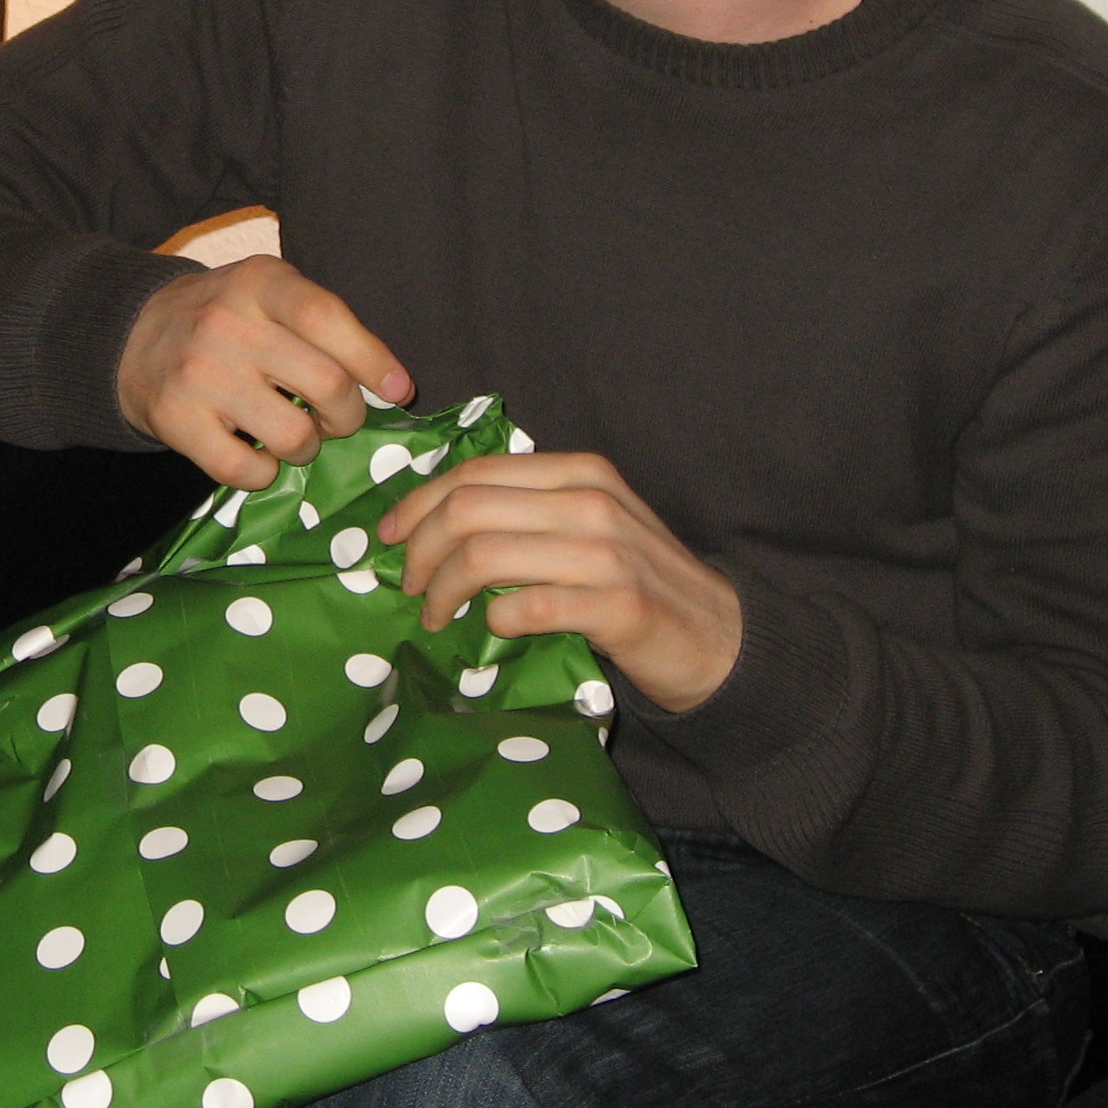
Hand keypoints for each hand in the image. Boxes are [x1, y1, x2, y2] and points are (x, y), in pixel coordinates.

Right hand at [117, 256, 412, 489]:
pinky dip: (264, 474)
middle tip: (335, 418)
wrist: (132, 336)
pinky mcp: (176, 420)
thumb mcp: (269, 293)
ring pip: (293, 436)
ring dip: (307, 448)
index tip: (399, 389)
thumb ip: (323, 323)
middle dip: (347, 415)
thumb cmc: (225, 316)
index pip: (326, 318)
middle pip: (325, 384)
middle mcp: (228, 324)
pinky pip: (245, 470)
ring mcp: (200, 375)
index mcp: (260, 283)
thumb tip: (393, 385)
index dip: (372, 359)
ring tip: (293, 434)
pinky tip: (257, 456)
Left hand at [378, 451, 742, 712]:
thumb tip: (431, 520)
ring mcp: (606, 553)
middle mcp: (591, 501)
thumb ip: (525, 510)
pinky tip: (492, 632)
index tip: (388, 538)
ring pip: (484, 556)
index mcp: (578, 471)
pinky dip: (494, 622)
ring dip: (444, 591)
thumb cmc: (637, 579)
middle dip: (418, 549)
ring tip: (437, 615)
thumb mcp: (586, 523)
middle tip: (409, 585)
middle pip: (467, 510)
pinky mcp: (618, 607)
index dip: (417, 503)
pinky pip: (525, 608)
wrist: (719, 635)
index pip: (473, 472)